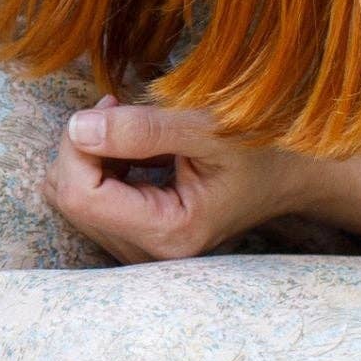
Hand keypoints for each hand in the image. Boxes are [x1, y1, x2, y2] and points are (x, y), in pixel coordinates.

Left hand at [42, 96, 317, 261]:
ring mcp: (144, 250)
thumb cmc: (257, 147)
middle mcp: (151, 255)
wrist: (291, 173)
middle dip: (80, 146)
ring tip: (127, 124)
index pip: (80, 194)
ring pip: (73, 198)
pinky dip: (99, 165)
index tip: (108, 105)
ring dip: (89, 153)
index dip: (77, 143)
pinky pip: (89, 200)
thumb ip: (141, 129)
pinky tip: (129, 144)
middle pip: (69, 198)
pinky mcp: (139, 237)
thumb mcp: (205, 127)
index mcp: (168, 234)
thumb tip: (77, 128)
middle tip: (116, 109)